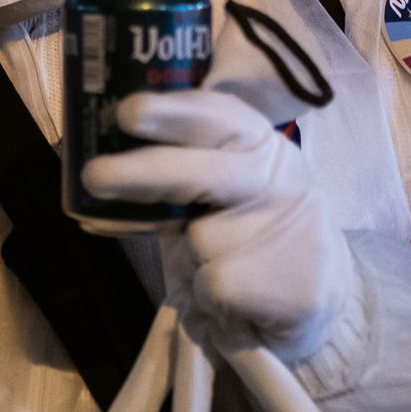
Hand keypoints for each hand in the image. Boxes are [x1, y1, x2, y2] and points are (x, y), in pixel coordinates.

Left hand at [81, 90, 350, 361]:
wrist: (317, 301)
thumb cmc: (246, 235)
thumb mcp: (219, 190)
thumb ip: (175, 171)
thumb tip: (94, 165)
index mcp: (261, 145)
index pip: (218, 116)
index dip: (171, 111)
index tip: (126, 110)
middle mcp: (280, 178)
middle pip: (204, 172)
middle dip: (142, 172)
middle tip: (93, 176)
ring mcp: (289, 230)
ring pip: (199, 239)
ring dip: (189, 257)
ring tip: (218, 263)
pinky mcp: (294, 285)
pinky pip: (213, 284)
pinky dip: (207, 295)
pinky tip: (234, 297)